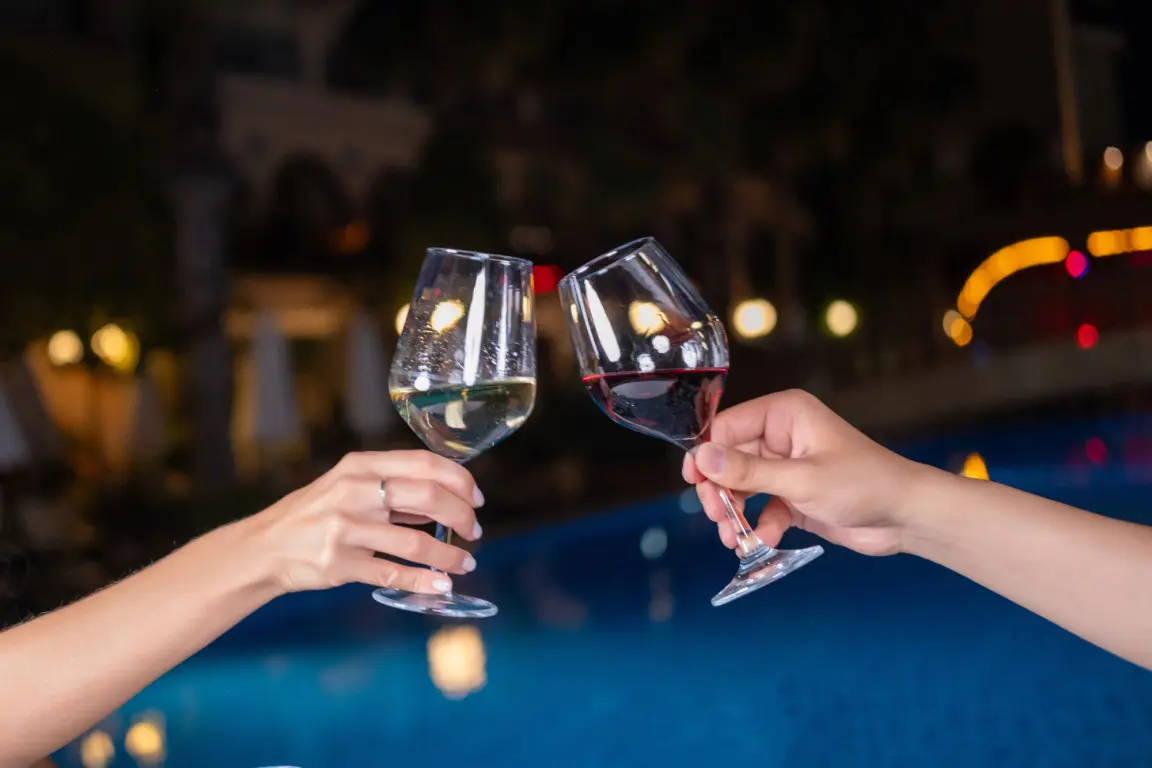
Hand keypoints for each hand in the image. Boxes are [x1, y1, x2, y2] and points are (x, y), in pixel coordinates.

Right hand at [245, 451, 484, 594]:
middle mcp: (354, 493)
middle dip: (461, 516)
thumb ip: (394, 488)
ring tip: (465, 564)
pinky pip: (392, 574)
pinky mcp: (340, 564)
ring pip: (415, 543)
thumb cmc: (315, 513)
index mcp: (361, 466)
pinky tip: (441, 586)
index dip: (460, 480)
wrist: (265, 547)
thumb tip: (447, 500)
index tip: (476, 498)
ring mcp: (346, 529)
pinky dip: (423, 582)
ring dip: (449, 556)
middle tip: (475, 531)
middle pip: (427, 498)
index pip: (425, 464)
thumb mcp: (349, 485)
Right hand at [682, 389, 925, 555]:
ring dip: (734, 513)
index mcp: (784, 414)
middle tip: (717, 517)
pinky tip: (762, 542)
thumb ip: (748, 470)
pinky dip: (758, 526)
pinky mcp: (793, 495)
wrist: (906, 517)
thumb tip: (701, 457)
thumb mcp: (801, 479)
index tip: (696, 483)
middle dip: (721, 491)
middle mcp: (781, 436)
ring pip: (742, 487)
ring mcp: (787, 466)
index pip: (727, 426)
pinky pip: (761, 508)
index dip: (707, 454)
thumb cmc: (863, 485)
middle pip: (729, 459)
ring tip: (733, 539)